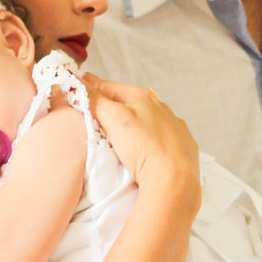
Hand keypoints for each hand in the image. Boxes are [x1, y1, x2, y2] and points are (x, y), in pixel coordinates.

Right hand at [84, 76, 200, 211]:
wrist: (175, 179)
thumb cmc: (145, 147)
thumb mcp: (114, 119)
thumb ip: (96, 100)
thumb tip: (80, 83)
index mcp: (142, 96)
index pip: (109, 86)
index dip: (92, 85)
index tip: (80, 82)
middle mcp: (160, 107)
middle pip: (128, 100)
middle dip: (111, 101)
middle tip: (95, 104)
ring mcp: (173, 125)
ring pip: (146, 116)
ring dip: (132, 118)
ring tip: (119, 127)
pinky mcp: (181, 144)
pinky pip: (161, 134)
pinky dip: (149, 134)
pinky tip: (145, 143)